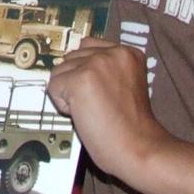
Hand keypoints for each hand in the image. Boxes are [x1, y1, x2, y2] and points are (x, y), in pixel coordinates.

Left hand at [47, 38, 166, 183]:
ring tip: (92, 110)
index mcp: (128, 53)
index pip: (88, 45)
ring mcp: (96, 64)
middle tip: (98, 105)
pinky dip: (62, 104)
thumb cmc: (131, 126)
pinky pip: (53, 87)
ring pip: (59, 71)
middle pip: (71, 58)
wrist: (140, 147)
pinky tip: (83, 115)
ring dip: (68, 93)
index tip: (95, 89)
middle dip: (76, 81)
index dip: (85, 70)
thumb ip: (105, 70)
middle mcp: (113, 53)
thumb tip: (71, 63)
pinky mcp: (80, 80)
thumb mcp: (126, 83)